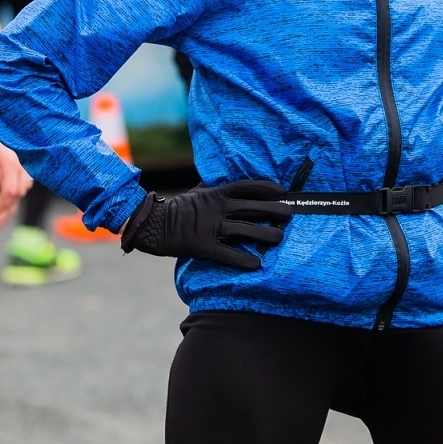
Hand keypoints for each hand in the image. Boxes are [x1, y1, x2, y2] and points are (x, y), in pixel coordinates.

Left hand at [0, 121, 31, 226]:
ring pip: (22, 191)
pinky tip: (8, 201)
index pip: (9, 192)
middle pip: (17, 196)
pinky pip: (24, 184)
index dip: (0, 207)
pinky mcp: (27, 165)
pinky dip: (16, 195)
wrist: (8, 115)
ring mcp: (27, 166)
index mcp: (11, 164)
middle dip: (5, 212)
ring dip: (10, 206)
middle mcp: (23, 167)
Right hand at [120, 180, 291, 270]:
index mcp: (215, 194)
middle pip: (251, 208)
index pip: (245, 187)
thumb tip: (227, 179)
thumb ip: (215, 188)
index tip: (281, 191)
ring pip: (244, 231)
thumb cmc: (177, 208)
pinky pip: (228, 254)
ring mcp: (211, 228)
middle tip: (289, 213)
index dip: (265, 188)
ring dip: (265, 234)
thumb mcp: (197, 192)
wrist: (152, 224)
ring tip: (280, 237)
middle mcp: (216, 209)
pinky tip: (257, 264)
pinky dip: (243, 259)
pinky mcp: (204, 247)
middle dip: (273, 210)